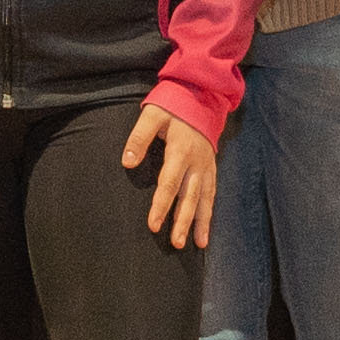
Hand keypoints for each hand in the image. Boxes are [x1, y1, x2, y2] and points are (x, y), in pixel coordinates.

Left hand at [123, 105, 217, 248]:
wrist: (200, 95)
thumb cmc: (172, 107)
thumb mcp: (152, 116)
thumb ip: (139, 138)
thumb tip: (127, 162)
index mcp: (180, 151)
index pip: (169, 184)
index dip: (161, 206)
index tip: (154, 225)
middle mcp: (196, 163)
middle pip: (189, 196)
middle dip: (183, 221)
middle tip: (176, 243)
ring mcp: (206, 166)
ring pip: (204, 199)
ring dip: (201, 222)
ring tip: (198, 244)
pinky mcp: (211, 168)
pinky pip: (212, 193)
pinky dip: (209, 212)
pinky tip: (206, 229)